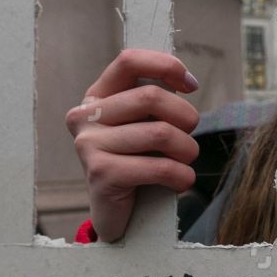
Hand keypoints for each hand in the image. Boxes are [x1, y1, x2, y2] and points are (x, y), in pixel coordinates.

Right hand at [65, 49, 201, 241]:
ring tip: (186, 163)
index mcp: (97, 97)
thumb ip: (156, 99)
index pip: (129, 61)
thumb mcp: (145, 124)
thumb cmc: (139, 163)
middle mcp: (85, 116)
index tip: (191, 85)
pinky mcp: (101, 174)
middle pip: (151, 96)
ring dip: (188, 150)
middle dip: (186, 117)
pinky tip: (181, 182)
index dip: (166, 66)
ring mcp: (88, 145)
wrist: (120, 216)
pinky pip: (159, 167)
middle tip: (190, 137)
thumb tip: (186, 82)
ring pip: (160, 133)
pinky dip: (182, 175)